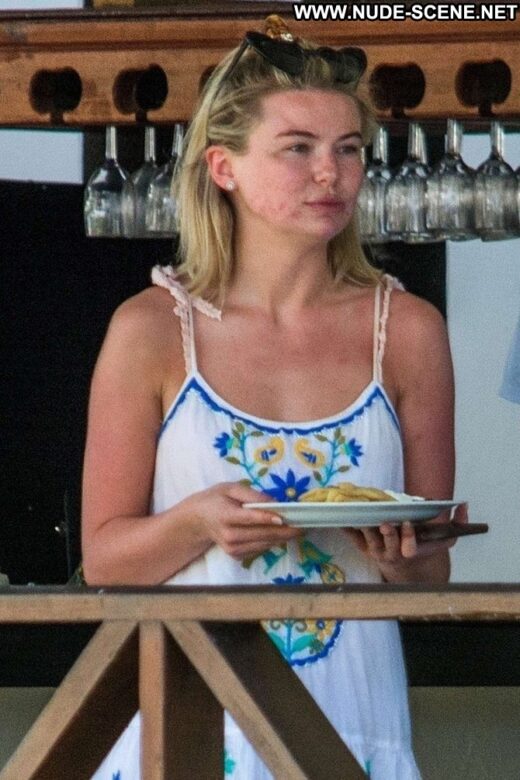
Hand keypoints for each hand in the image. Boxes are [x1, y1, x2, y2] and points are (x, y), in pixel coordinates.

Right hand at [180, 482, 300, 559]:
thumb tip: (274, 503)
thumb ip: (252, 495)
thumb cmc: (216, 499)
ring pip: (264, 544)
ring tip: (300, 530)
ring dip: (283, 538)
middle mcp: (229, 535)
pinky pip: (259, 549)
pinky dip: (272, 542)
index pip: (250, 518)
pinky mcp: (236, 555)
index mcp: (226, 515)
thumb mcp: (230, 488)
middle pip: (261, 534)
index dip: (268, 518)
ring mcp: (232, 548)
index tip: (285, 518)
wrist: (198, 521)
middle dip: (285, 531)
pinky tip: (283, 535)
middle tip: (304, 526)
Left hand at [343, 502, 468, 566]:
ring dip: (365, 528)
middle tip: (385, 521)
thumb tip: (463, 505)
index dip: (408, 537)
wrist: (408, 568)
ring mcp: (376, 551)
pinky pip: (354, 538)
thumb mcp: (446, 539)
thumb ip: (458, 523)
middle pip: (387, 544)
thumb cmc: (426, 548)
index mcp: (412, 551)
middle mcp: (392, 553)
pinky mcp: (364, 548)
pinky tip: (340, 518)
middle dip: (387, 533)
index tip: (408, 523)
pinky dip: (347, 529)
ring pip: (369, 540)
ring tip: (361, 514)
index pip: (409, 547)